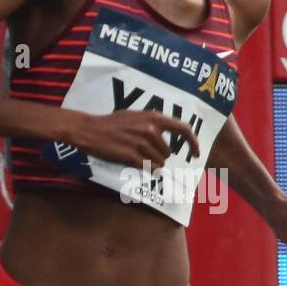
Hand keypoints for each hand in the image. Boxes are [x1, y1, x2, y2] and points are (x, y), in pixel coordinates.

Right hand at [63, 110, 200, 168]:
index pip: (183, 129)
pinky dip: (146, 169)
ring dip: (150, 163)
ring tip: (134, 154)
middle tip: (142, 151)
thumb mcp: (135, 115)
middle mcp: (150, 129)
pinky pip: (148, 168)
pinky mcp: (131, 156)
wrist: (90, 130)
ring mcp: (141, 143)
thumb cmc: (111, 123)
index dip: (193, 143)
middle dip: (158, 155)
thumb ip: (152, 122)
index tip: (197, 154)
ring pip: (159, 162)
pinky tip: (136, 163)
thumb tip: (166, 132)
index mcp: (153, 117)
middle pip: (167, 153)